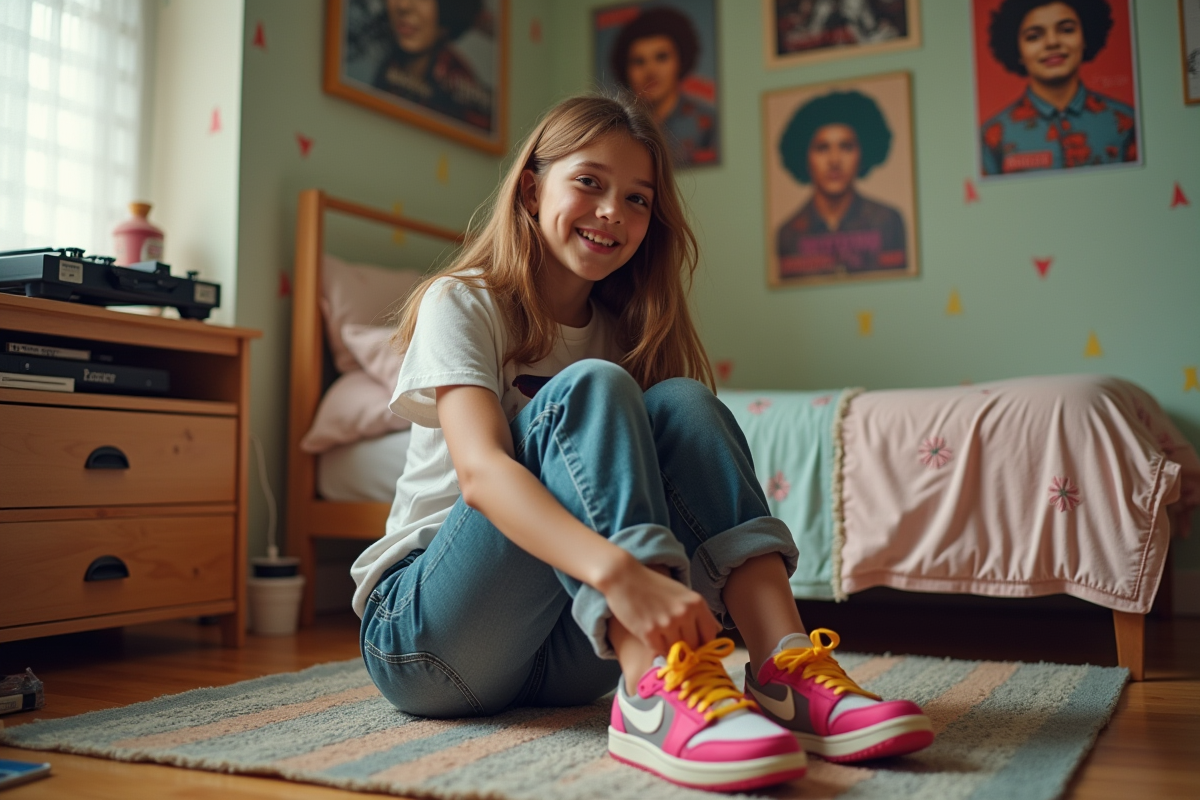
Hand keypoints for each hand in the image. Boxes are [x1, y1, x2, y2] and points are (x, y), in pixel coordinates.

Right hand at [601, 559, 720, 654]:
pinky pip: (660, 651)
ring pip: (677, 651)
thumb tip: (718, 631)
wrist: (624, 577)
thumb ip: (699, 612)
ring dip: (671, 648)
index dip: (703, 643)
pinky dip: (657, 647)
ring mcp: (667, 624)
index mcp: (696, 603)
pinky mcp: (649, 633)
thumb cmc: (653, 585)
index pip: (710, 635)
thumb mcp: (681, 593)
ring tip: (661, 634)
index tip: (695, 644)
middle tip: (674, 639)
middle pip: (694, 646)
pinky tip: (651, 634)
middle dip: (686, 647)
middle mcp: (685, 614)